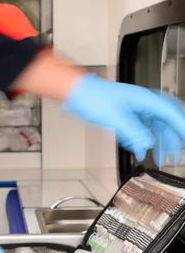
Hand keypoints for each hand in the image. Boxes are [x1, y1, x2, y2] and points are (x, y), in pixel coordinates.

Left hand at [63, 74, 184, 164]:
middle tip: (176, 155)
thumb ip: (134, 132)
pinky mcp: (128, 117)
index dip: (181, 127)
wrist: (78, 94)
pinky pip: (141, 131)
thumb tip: (147, 144)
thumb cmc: (94, 98)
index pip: (170, 114)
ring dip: (159, 143)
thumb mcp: (115, 118)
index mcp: (145, 100)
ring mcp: (136, 110)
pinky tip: (142, 152)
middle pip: (165, 122)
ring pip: (154, 128)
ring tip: (162, 158)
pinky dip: (143, 142)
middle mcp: (144, 104)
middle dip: (172, 139)